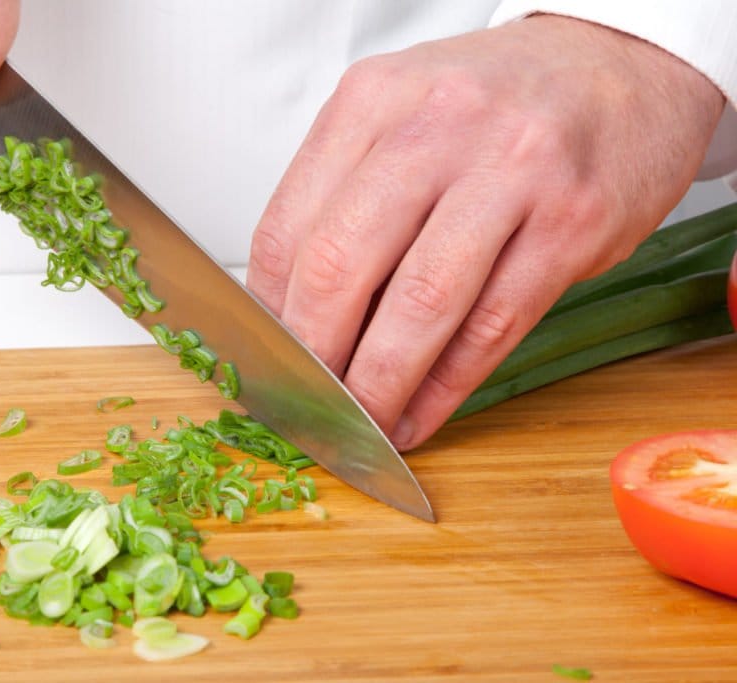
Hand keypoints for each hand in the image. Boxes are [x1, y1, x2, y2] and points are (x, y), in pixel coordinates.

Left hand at [247, 15, 723, 449]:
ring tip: (361, 428)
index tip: (268, 361)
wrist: (619, 69)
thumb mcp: (401, 119)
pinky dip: (445, 386)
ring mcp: (511, 172)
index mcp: (373, 100)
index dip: (268, 314)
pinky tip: (421, 415)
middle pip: (340, 267)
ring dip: (379, 387)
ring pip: (419, 306)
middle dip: (314, 358)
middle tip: (305, 407)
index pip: (288, 227)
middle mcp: (436, 128)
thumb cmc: (495, 107)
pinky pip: (491, 327)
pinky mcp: (571, 223)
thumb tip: (291, 312)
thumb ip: (343, 199)